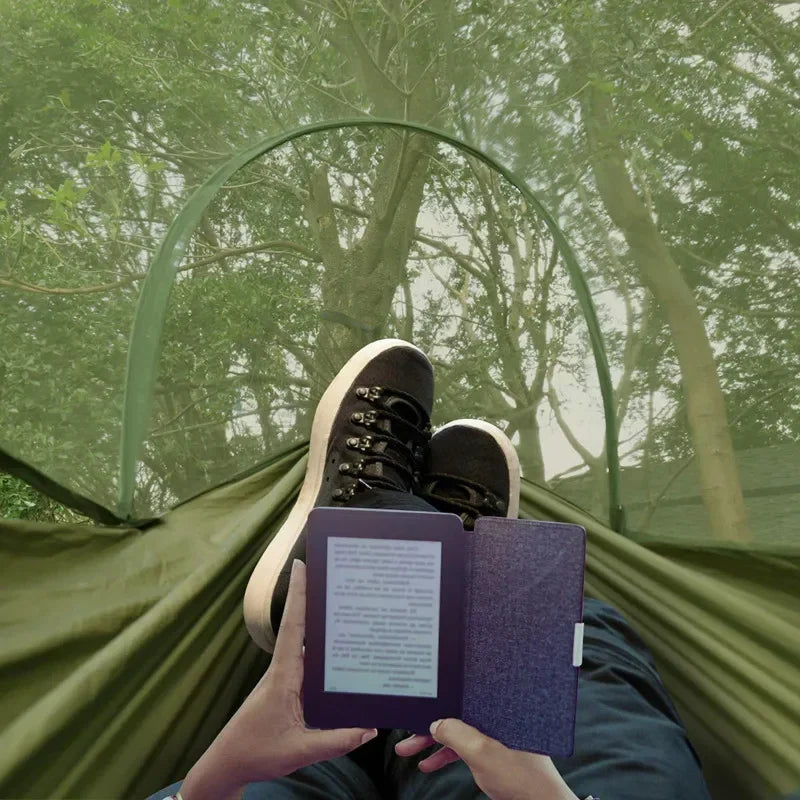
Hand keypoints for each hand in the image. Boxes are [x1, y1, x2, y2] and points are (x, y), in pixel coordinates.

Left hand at [181, 559, 377, 799]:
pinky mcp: (289, 692)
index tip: (301, 565)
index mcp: (283, 676)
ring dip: (322, 628)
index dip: (297, 595)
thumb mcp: (298, 750)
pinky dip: (325, 658)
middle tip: (336, 575)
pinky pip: (311, 668)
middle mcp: (284, 671)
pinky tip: (345, 658)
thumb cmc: (255, 752)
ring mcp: (286, 681)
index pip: (292, 627)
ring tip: (348, 609)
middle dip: (315, 600)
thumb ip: (336, 741)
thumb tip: (370, 728)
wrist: (227, 766)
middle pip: (302, 628)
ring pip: (308, 648)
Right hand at [395, 719, 578, 799]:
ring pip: (456, 733)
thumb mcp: (482, 752)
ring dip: (432, 743)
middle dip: (428, 727)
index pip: (460, 698)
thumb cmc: (521, 777)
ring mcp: (493, 734)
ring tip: (407, 752)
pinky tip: (429, 764)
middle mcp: (493, 716)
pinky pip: (463, 748)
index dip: (437, 704)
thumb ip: (456, 734)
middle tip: (404, 736)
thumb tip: (435, 723)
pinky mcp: (493, 750)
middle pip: (454, 715)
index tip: (416, 710)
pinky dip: (446, 755)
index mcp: (494, 708)